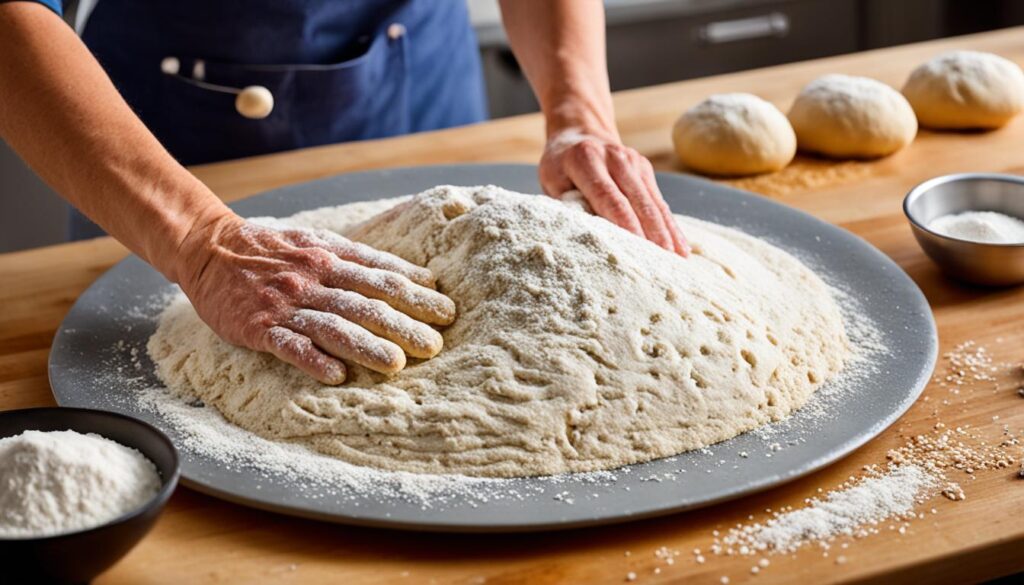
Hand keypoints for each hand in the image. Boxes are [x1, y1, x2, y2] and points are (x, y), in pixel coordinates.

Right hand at [174, 212, 454, 384]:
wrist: (208, 247)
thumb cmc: (271, 248)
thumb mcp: (316, 242)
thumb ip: (358, 259)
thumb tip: (410, 274)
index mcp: (330, 257)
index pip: (381, 275)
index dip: (415, 293)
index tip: (445, 309)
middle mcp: (312, 278)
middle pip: (365, 303)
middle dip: (403, 324)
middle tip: (435, 344)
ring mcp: (286, 304)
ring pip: (333, 325)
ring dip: (367, 346)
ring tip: (397, 364)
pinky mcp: (258, 327)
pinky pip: (289, 345)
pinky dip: (313, 360)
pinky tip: (336, 375)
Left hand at [539, 129, 688, 254]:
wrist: (581, 132)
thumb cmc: (561, 166)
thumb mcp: (553, 182)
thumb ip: (567, 205)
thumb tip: (586, 236)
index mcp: (586, 160)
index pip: (608, 197)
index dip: (624, 223)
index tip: (637, 246)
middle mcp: (614, 158)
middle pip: (637, 201)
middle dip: (652, 232)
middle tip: (663, 262)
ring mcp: (634, 162)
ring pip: (653, 202)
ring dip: (667, 231)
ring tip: (678, 258)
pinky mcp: (646, 170)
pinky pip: (659, 201)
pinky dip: (669, 224)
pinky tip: (679, 245)